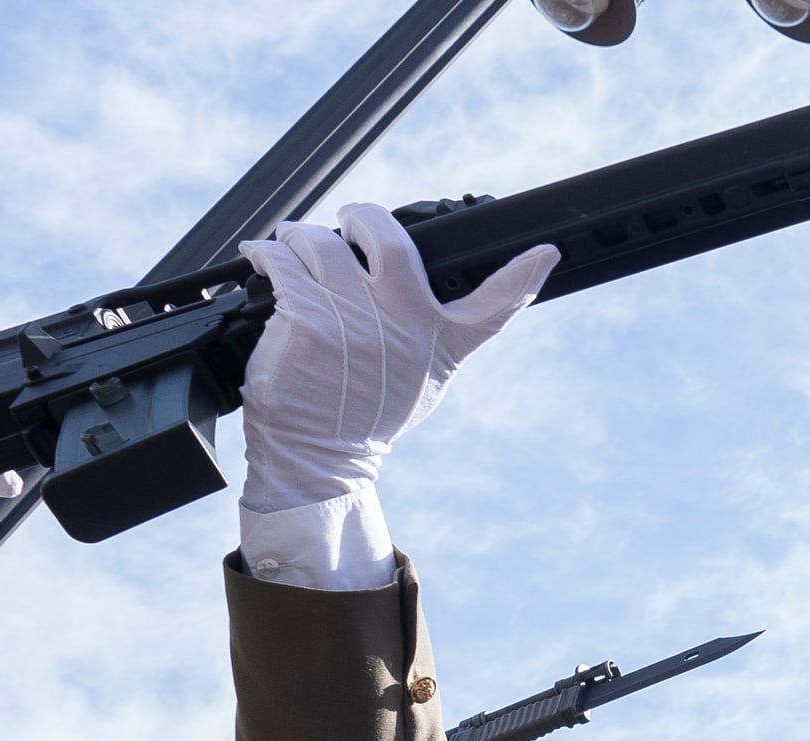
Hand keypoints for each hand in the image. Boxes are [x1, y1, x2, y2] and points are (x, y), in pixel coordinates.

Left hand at [236, 205, 556, 513]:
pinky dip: (266, 253)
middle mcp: (404, 327)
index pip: (494, 307)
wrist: (317, 454)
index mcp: (441, 344)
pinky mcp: (308, 319)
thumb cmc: (364, 414)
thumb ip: (430, 333)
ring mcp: (355, 320)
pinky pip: (282, 262)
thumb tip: (421, 287)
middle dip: (362, 217)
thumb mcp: (420, 380)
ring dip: (298, 236)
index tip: (547, 252)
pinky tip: (263, 258)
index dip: (523, 277)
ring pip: (320, 243)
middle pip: (392, 242)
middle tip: (347, 220)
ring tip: (291, 246)